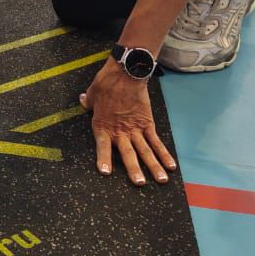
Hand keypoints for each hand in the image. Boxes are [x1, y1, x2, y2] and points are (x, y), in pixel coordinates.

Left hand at [79, 60, 175, 185]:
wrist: (126, 72)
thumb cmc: (107, 82)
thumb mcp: (92, 92)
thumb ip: (88, 101)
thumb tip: (83, 101)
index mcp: (102, 125)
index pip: (102, 146)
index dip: (104, 159)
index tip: (105, 172)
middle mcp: (120, 130)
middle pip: (128, 153)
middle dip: (133, 169)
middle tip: (139, 183)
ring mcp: (136, 128)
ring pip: (146, 150)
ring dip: (154, 166)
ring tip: (162, 180)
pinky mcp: (148, 123)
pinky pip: (156, 141)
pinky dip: (164, 153)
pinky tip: (171, 165)